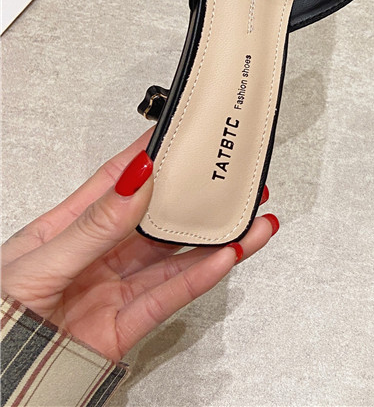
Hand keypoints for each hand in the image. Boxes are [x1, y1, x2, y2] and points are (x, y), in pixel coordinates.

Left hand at [0, 129, 277, 360]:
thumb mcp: (37, 263)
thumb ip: (94, 226)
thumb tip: (135, 182)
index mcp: (68, 229)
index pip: (117, 181)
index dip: (152, 156)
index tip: (184, 133)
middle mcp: (97, 256)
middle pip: (159, 220)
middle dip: (199, 201)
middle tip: (234, 183)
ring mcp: (113, 291)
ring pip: (175, 259)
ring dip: (216, 240)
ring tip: (250, 222)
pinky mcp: (124, 328)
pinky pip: (169, 297)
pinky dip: (201, 278)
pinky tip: (226, 257)